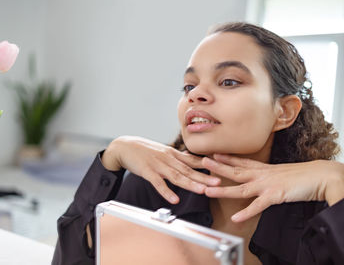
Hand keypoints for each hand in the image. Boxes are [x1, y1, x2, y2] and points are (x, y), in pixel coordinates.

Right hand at [102, 136, 220, 203]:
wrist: (124, 146)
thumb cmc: (145, 150)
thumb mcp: (163, 151)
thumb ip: (177, 157)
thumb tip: (192, 160)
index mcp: (173, 154)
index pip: (193, 160)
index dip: (207, 165)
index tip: (221, 169)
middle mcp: (168, 159)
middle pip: (188, 170)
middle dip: (204, 177)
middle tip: (218, 183)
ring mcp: (158, 165)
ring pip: (176, 176)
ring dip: (190, 184)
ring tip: (202, 191)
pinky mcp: (147, 172)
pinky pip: (158, 183)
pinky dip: (166, 191)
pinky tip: (174, 199)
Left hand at [202, 154, 343, 221]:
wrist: (320, 176)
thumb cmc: (303, 175)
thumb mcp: (281, 172)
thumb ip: (269, 174)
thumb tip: (263, 176)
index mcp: (264, 168)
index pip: (242, 161)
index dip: (227, 157)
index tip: (214, 153)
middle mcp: (262, 174)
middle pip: (236, 170)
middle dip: (218, 167)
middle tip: (203, 162)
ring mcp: (267, 185)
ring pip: (241, 188)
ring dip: (223, 189)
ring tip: (208, 190)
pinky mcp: (275, 196)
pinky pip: (258, 206)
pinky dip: (246, 212)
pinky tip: (236, 218)